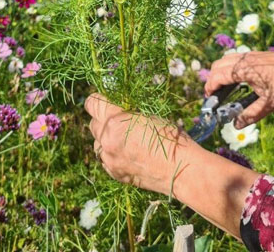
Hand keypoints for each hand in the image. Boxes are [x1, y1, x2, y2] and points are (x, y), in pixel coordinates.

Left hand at [84, 93, 201, 196]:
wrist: (182, 170)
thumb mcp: (149, 115)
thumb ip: (127, 113)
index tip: (107, 100)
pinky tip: (128, 153)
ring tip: (125, 139)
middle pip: (92, 123)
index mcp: (116, 121)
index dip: (99, 100)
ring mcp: (109, 159)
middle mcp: (107, 140)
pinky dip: (112, 154)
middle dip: (103, 119)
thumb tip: (118, 108)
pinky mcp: (114, 173)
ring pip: (97, 143)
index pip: (92, 103)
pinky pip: (105, 159)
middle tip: (119, 120)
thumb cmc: (171, 138)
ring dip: (106, 138)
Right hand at [205, 50, 273, 127]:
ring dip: (221, 72)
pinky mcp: (258, 55)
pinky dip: (230, 68)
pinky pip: (236, 58)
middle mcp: (244, 59)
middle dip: (213, 80)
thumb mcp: (271, 102)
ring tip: (225, 88)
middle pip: (218, 65)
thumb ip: (252, 113)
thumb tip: (237, 124)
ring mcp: (251, 55)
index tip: (209, 100)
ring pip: (226, 59)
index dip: (210, 88)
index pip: (218, 76)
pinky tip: (241, 80)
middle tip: (216, 96)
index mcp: (244, 69)